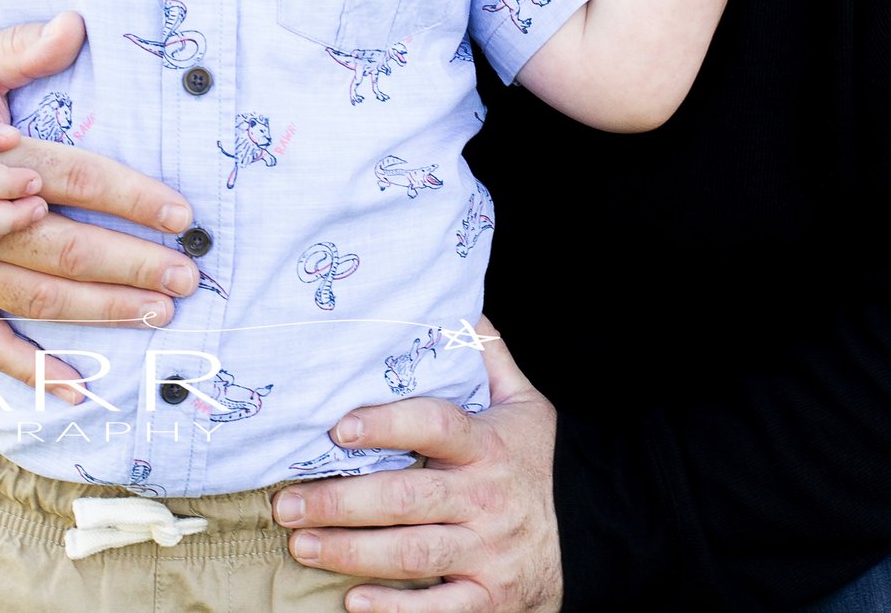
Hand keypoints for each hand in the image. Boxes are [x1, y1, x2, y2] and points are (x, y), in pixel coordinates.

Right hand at [0, 16, 199, 403]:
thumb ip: (19, 53)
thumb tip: (73, 27)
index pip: (68, 177)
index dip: (127, 196)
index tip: (180, 213)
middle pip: (58, 246)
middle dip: (129, 263)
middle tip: (188, 273)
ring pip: (32, 295)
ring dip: (98, 309)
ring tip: (158, 311)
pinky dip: (28, 368)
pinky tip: (78, 386)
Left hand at [271, 320, 563, 612]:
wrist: (603, 532)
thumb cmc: (545, 464)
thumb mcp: (527, 405)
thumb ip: (488, 358)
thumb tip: (456, 307)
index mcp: (490, 447)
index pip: (436, 427)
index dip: (388, 425)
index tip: (338, 427)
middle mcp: (486, 500)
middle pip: (407, 499)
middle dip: (341, 501)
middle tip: (287, 501)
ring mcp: (489, 553)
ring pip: (412, 554)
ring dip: (350, 552)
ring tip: (301, 543)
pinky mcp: (490, 599)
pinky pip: (438, 610)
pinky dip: (394, 610)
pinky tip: (351, 600)